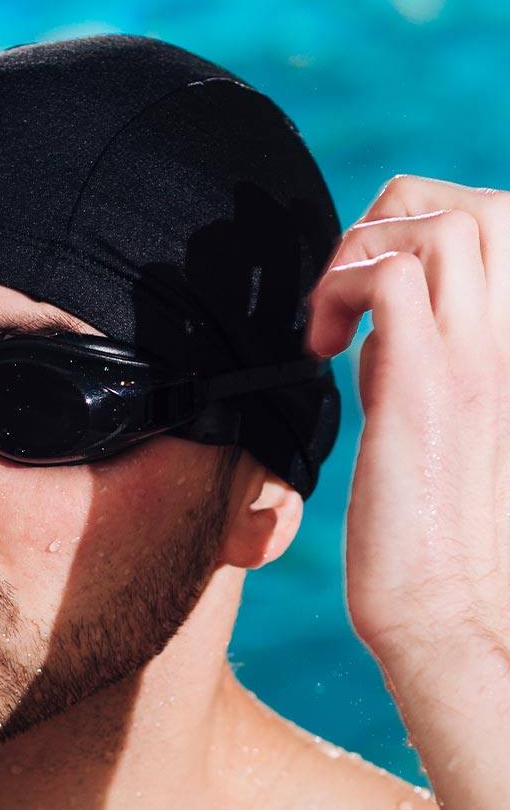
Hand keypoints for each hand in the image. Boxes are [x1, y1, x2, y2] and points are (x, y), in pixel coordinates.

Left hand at [304, 174, 509, 662]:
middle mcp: (504, 340)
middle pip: (481, 205)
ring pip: (442, 222)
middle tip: (344, 291)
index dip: (419, 228)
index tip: (362, 298)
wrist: (438, 605)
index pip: (499, 226)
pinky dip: (337, 292)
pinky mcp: (424, 386)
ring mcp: (473, 358)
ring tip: (330, 323)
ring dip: (362, 250)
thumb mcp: (424, 416)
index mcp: (508, 345)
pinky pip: (388, 277)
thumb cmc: (422, 529)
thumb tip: (370, 324)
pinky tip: (318, 350)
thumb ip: (411, 358)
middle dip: (394, 216)